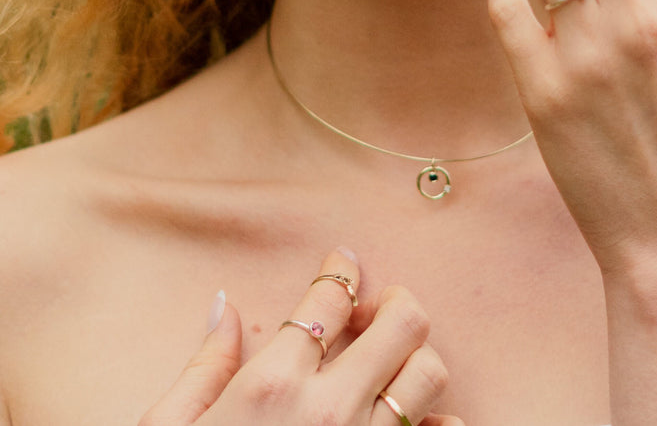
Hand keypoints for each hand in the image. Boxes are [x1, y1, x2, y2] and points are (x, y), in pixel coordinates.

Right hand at [140, 250, 462, 425]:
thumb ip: (205, 367)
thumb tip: (228, 307)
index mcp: (271, 387)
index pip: (329, 298)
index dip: (340, 269)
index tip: (342, 261)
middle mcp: (330, 411)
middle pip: (404, 323)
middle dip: (393, 301)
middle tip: (371, 311)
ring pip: (429, 374)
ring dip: (413, 356)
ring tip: (386, 363)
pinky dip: (435, 420)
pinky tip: (407, 417)